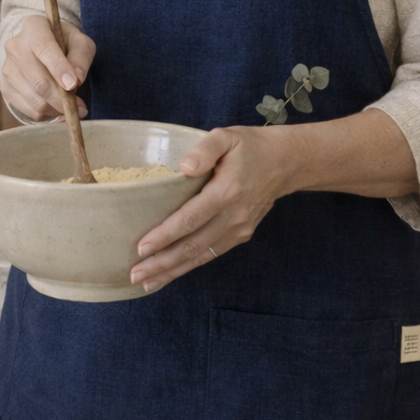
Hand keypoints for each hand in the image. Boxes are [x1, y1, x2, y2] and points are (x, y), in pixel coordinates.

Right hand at [0, 15, 95, 120]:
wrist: (41, 48)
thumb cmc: (64, 44)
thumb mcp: (80, 42)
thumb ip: (81, 57)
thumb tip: (76, 80)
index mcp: (34, 27)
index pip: (44, 47)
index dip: (58, 68)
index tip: (73, 85)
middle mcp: (15, 45)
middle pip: (39, 80)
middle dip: (62, 98)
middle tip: (80, 107)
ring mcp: (7, 68)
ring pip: (35, 99)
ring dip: (57, 109)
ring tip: (71, 106)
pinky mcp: (5, 87)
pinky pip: (29, 110)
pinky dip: (47, 114)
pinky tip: (56, 107)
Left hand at [129, 126, 292, 292]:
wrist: (285, 163)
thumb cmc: (249, 147)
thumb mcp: (226, 136)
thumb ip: (204, 150)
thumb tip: (184, 168)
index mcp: (227, 192)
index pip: (190, 219)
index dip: (165, 236)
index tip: (141, 248)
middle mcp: (233, 216)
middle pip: (192, 245)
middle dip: (162, 263)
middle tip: (135, 275)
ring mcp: (239, 229)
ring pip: (201, 256)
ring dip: (173, 271)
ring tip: (146, 282)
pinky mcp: (240, 235)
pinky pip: (211, 254)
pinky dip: (189, 266)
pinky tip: (170, 273)